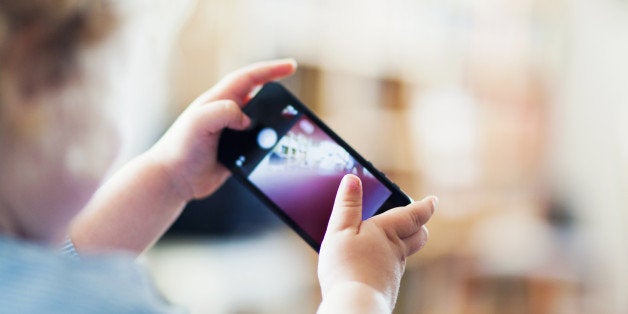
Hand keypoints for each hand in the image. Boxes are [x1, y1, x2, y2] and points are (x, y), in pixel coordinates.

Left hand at [147, 59, 296, 200]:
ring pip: (262, 124)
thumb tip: (247, 120)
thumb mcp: (199, 122)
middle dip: (278, 98)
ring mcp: (232, 134)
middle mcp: (226, 114)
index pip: (249, 78)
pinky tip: (277, 152)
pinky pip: (258, 146)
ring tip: (290, 130)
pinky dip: (269, 147)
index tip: (292, 65)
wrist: (172, 180)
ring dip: (276, 126)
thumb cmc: (179, 149)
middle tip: (295, 104)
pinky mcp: (236, 153)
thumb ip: (223, 112)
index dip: (271, 70)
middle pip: (259, 98)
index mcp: (218, 100)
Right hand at [317, 174, 435, 312]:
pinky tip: (372, 266)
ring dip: (400, 245)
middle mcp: (396, 252)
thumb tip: (353, 178)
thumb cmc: (346, 268)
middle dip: (419, 226)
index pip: (414, 215)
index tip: (433, 200)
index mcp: (387, 232)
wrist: (354, 307)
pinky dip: (386, 264)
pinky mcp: (386, 289)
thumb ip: (347, 205)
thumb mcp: (340, 231)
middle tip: (418, 219)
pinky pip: (391, 271)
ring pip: (404, 255)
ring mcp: (393, 273)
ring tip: (389, 241)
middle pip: (418, 236)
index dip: (425, 206)